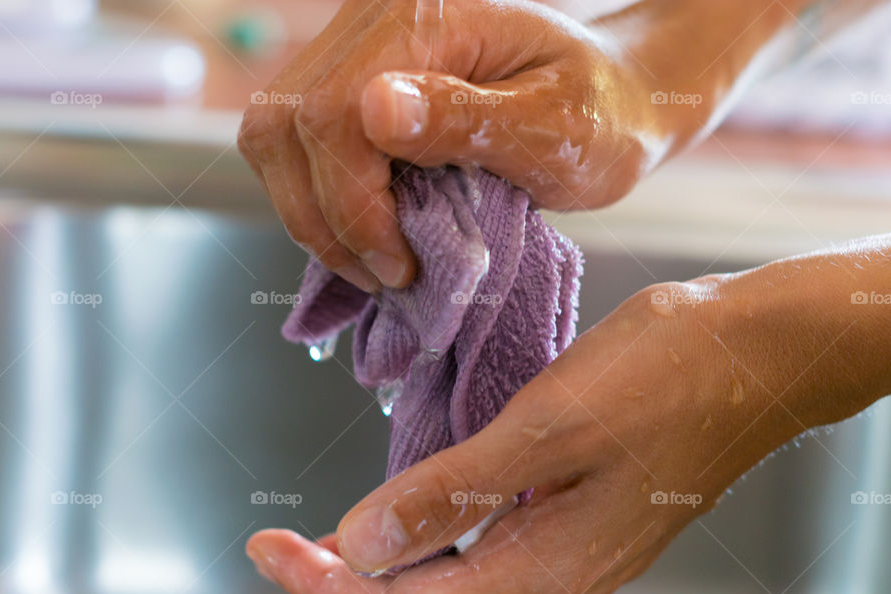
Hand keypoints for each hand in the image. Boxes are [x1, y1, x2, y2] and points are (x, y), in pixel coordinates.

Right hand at [237, 0, 669, 291]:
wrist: (614, 96)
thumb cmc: (599, 114)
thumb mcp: (555, 125)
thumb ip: (469, 116)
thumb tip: (376, 110)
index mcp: (423, 15)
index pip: (332, 112)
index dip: (352, 203)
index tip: (400, 263)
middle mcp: (374, 20)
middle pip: (282, 123)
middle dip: (322, 217)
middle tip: (385, 272)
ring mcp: (358, 48)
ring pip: (276, 136)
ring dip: (312, 213)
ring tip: (375, 260)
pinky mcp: (356, 83)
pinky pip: (300, 145)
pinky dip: (320, 200)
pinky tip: (366, 233)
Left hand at [246, 267, 874, 593]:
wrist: (759, 354)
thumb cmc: (666, 376)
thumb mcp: (549, 426)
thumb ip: (453, 491)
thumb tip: (361, 545)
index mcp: (547, 567)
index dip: (328, 589)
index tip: (268, 551)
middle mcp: (557, 576)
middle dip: (348, 583)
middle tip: (285, 546)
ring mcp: (573, 549)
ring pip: (457, 581)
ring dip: (390, 562)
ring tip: (331, 538)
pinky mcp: (581, 515)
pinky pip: (490, 545)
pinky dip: (438, 532)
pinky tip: (417, 505)